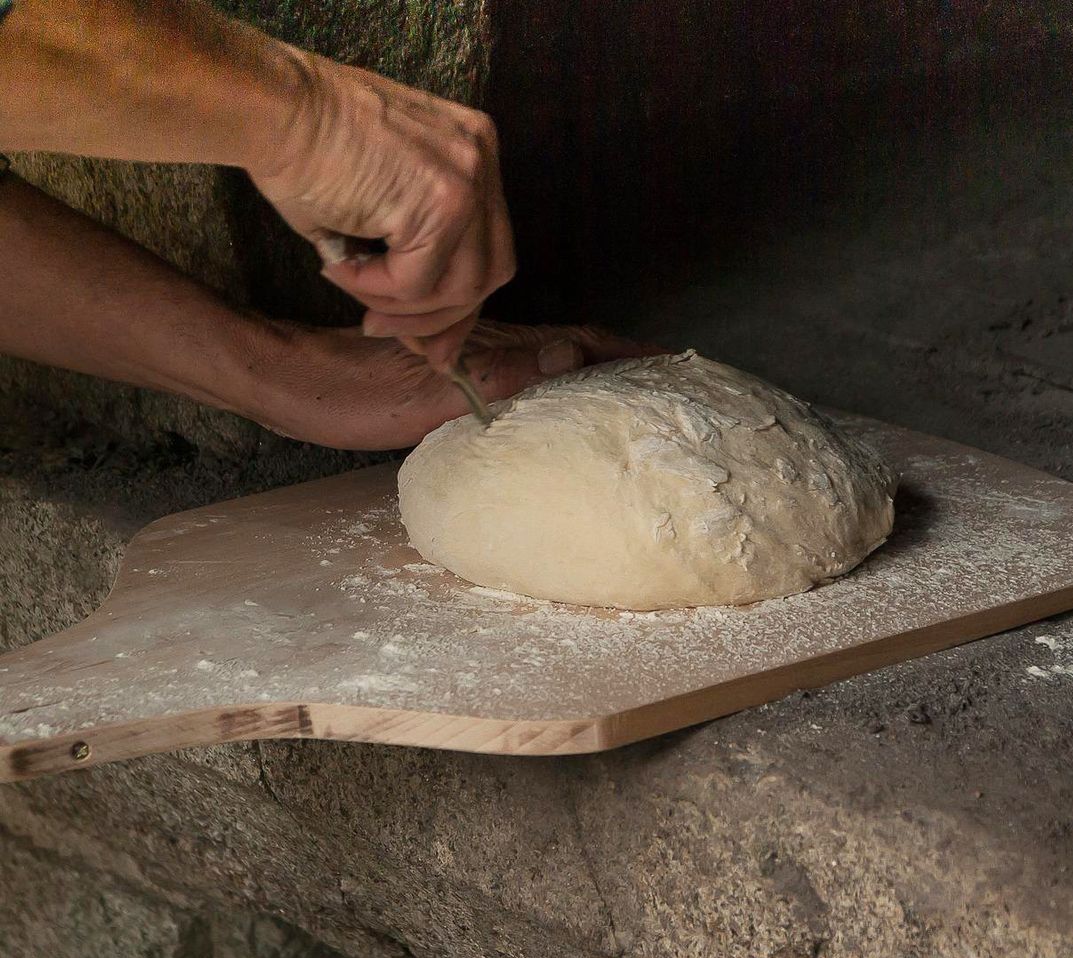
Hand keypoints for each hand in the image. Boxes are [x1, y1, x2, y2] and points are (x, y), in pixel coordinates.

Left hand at [242, 320, 661, 450]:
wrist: (299, 383)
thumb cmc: (358, 395)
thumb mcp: (434, 391)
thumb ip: (504, 373)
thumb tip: (576, 354)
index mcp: (498, 346)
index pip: (584, 340)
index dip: (630, 352)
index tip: (675, 365)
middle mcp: (497, 344)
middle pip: (580, 347)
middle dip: (628, 360)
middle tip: (670, 385)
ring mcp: (481, 355)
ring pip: (557, 358)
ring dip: (599, 371)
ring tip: (635, 396)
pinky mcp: (462, 370)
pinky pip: (530, 372)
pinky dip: (562, 381)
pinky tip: (566, 403)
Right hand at [249, 57, 514, 361]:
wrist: (273, 108)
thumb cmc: (306, 150)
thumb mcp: (378, 207)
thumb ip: (415, 260)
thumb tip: (433, 348)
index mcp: (473, 151)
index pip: (489, 248)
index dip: (457, 302)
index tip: (427, 338)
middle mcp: (482, 161)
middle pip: (490, 273)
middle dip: (439, 318)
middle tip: (384, 328)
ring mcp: (469, 181)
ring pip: (460, 288)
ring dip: (402, 307)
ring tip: (353, 287)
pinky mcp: (441, 203)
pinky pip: (418, 282)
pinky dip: (376, 288)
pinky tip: (340, 266)